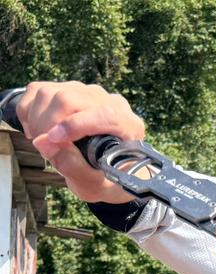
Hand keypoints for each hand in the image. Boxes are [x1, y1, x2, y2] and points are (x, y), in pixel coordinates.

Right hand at [17, 81, 145, 203]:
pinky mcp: (70, 90)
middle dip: (47, 123)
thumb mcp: (93, 184)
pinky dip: (29, 109)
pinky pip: (39, 90)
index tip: (54, 141)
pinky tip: (37, 129)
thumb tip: (42, 142)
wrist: (108, 170)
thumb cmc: (106, 179)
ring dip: (37, 118)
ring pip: (51, 92)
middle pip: (70, 98)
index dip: (74, 125)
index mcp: (129, 127)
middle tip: (44, 147)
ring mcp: (89, 93)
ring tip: (43, 141)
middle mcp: (112, 103)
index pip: (104, 114)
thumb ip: (72, 166)